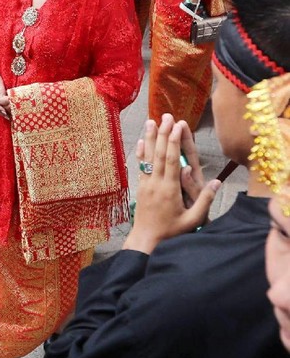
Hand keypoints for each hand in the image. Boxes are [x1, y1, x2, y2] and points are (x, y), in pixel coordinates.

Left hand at [123, 115, 219, 254]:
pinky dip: (141, 153)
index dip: (174, 142)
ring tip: (152, 121)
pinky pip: (140, 166)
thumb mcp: (192, 221)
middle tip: (166, 116)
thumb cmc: (172, 233)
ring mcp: (146, 185)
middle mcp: (156, 183)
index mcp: (169, 189)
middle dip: (163, 133)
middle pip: (159, 154)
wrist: (145, 242)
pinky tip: (141, 141)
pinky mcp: (140, 188)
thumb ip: (204, 201)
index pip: (172, 160)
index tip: (178, 125)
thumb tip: (217, 183)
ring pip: (148, 157)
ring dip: (150, 138)